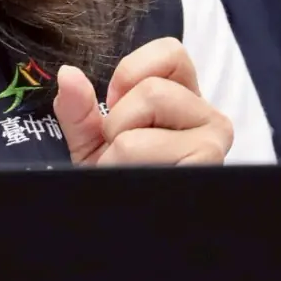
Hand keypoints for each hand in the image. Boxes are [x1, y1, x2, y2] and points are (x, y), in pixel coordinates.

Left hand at [53, 37, 231, 166]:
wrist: (120, 228)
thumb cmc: (118, 180)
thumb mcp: (93, 142)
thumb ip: (78, 108)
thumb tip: (67, 74)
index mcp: (186, 100)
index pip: (171, 52)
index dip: (131, 74)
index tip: (116, 106)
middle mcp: (208, 117)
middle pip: (150, 87)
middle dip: (117, 122)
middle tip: (122, 151)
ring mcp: (213, 142)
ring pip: (146, 109)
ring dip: (118, 145)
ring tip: (129, 168)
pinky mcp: (206, 164)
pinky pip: (140, 145)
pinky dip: (122, 164)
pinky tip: (138, 180)